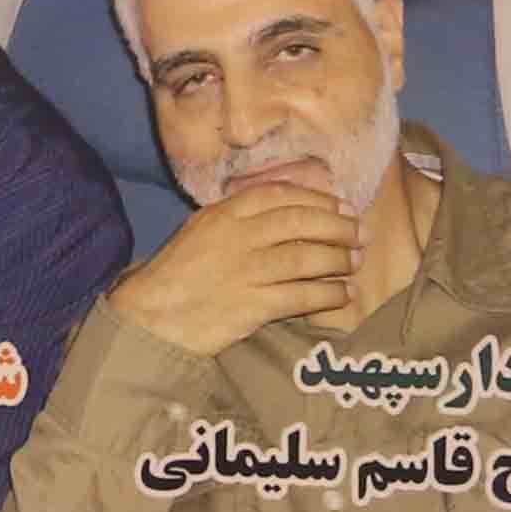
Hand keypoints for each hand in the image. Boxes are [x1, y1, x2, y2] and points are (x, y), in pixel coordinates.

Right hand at [106, 180, 363, 362]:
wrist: (150, 317)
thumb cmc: (176, 275)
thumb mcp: (200, 230)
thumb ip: (237, 218)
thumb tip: (285, 210)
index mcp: (223, 213)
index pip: (281, 195)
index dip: (318, 199)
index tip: (341, 206)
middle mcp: (237, 236)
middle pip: (301, 222)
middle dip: (338, 226)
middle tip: (360, 233)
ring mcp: (245, 271)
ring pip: (307, 257)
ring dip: (339, 258)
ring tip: (355, 262)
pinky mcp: (252, 305)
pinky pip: (302, 295)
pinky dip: (328, 293)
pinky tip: (342, 293)